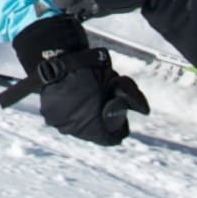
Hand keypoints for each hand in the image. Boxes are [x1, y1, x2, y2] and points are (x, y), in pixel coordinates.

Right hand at [0, 12, 149, 145]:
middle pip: (95, 134)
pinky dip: (72, 112)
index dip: (119, 128)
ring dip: (86, 118)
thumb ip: (132, 96)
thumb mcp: (116, 81)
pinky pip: (65, 119)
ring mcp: (61, 125)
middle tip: (104, 105)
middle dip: (102, 122)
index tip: (119, 117)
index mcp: (94, 126)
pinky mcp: (50, 117)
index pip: (112, 138)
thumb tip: (146, 111)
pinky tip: (76, 99)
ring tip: (89, 100)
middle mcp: (76, 130)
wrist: (56, 59)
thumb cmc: (89, 70)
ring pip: (80, 127)